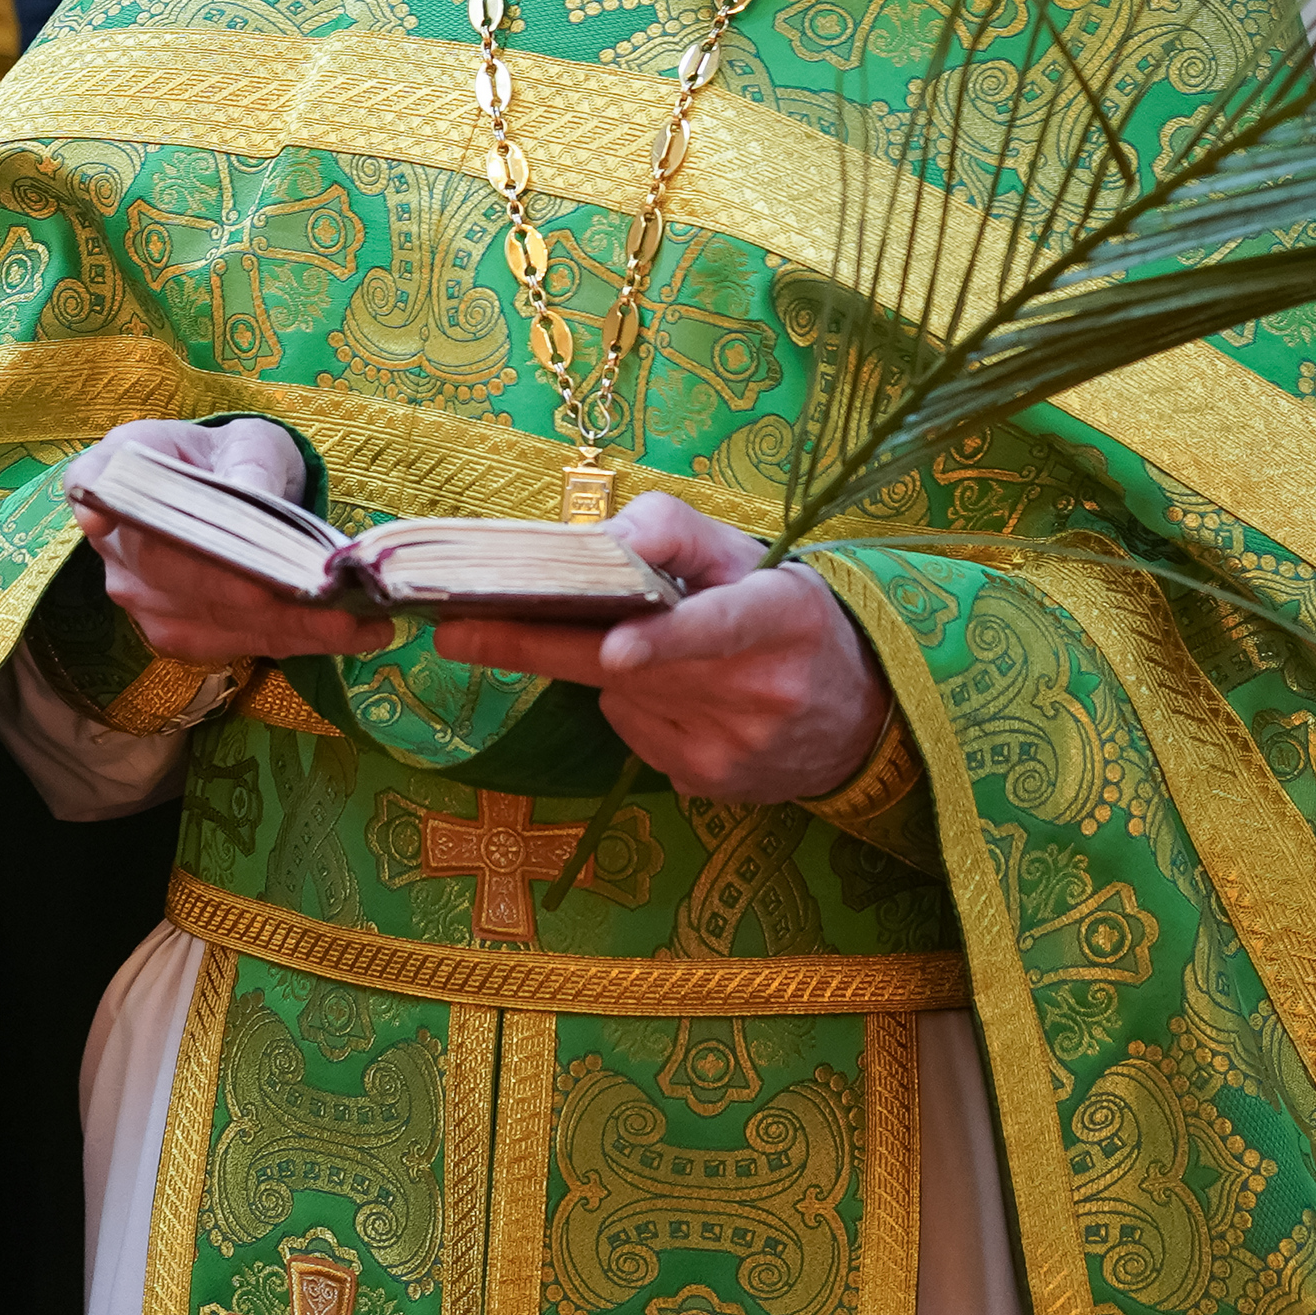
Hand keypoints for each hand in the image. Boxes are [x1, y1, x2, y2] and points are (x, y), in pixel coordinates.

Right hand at [67, 418, 391, 665]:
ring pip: (209, 621)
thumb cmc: (233, 458)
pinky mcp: (172, 632)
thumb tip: (251, 494)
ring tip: (362, 624)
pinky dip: (293, 642)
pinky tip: (350, 635)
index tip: (111, 524)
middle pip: (175, 574)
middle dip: (257, 593)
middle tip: (334, 599)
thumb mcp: (250, 442)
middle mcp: (116, 540)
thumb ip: (249, 464)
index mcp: (123, 469)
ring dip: (290, 628)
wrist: (228, 494)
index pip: (102, 487)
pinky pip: (229, 644)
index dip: (113, 511)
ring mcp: (137, 594)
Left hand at [433, 493, 891, 802]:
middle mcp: (758, 690)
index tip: (612, 651)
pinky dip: (637, 708)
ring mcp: (732, 749)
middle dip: (533, 645)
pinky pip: (635, 737)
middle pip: (626, 669)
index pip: (718, 627)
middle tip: (453, 632)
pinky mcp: (709, 785)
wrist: (862, 714)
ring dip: (611, 670)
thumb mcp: (747, 553)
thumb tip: (600, 541)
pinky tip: (680, 698)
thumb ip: (670, 530)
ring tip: (652, 648)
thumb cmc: (786, 614)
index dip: (662, 640)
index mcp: (777, 616)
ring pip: (620, 699)